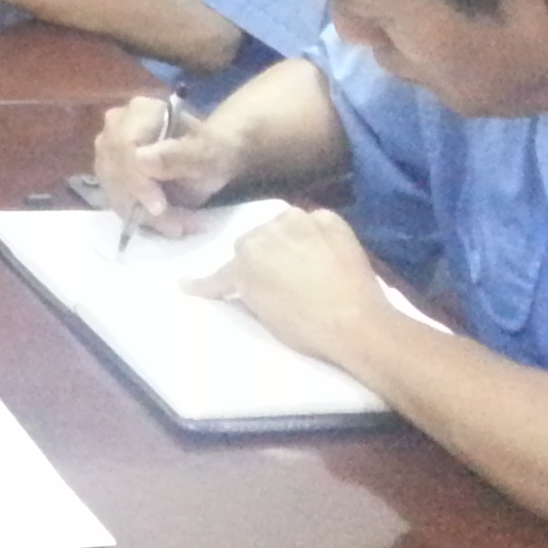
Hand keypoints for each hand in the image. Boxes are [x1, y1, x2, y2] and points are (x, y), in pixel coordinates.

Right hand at [93, 93, 237, 232]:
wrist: (211, 156)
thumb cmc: (213, 149)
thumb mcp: (206, 153)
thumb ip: (177, 156)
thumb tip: (140, 161)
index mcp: (141, 111)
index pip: (123, 147)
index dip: (136, 181)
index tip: (159, 208)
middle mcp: (116, 124)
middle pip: (113, 169)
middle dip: (142, 204)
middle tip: (175, 226)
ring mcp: (108, 147)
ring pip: (111, 187)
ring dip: (141, 214)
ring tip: (175, 226)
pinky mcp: (109, 169)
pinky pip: (113, 197)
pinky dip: (137, 215)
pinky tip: (163, 222)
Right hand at [186, 205, 388, 362]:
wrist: (358, 324)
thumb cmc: (306, 327)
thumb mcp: (261, 312)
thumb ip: (245, 289)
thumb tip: (237, 284)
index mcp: (245, 255)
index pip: (225, 270)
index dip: (212, 282)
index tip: (189, 284)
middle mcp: (267, 229)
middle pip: (256, 241)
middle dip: (261, 256)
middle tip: (276, 277)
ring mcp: (302, 220)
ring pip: (285, 227)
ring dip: (287, 241)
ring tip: (303, 263)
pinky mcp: (331, 219)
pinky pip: (315, 224)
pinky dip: (316, 236)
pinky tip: (325, 253)